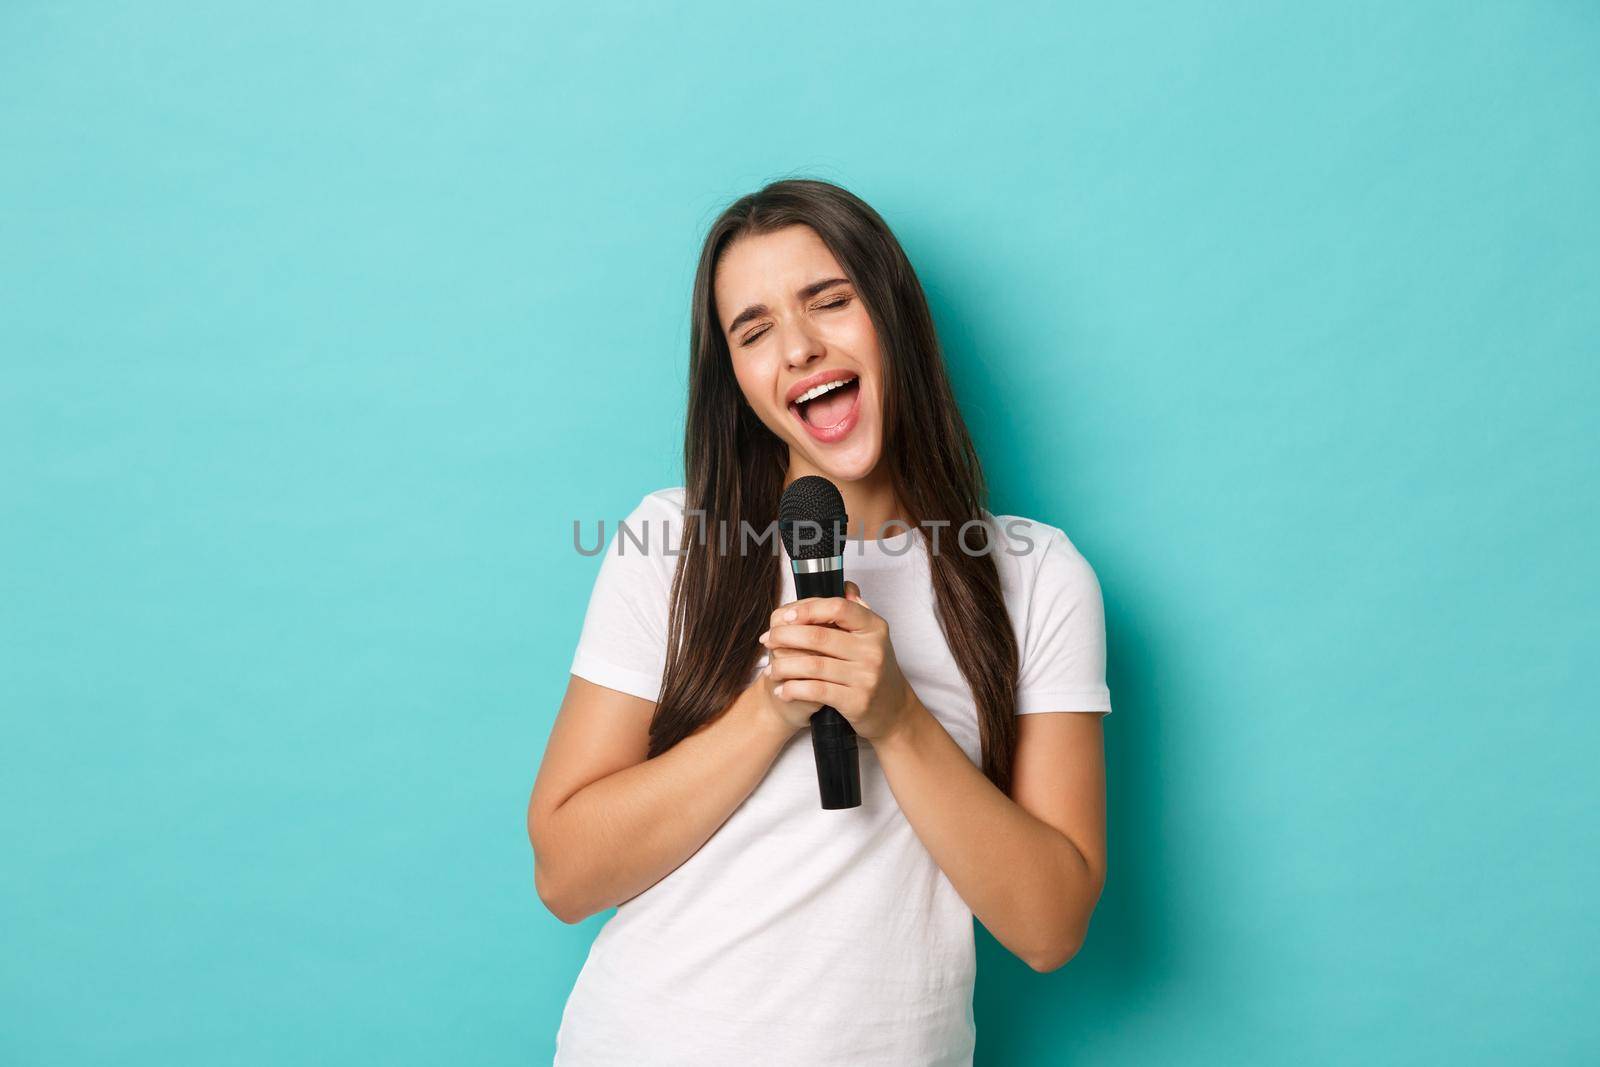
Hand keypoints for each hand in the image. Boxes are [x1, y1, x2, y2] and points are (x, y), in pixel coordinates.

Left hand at [758, 582, 916, 742]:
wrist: (893, 709)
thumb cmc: (874, 668)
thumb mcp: (872, 637)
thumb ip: (856, 611)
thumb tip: (845, 585)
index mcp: (874, 627)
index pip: (838, 607)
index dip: (808, 609)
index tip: (786, 616)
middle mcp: (872, 650)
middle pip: (819, 636)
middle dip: (785, 637)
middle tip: (767, 640)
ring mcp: (865, 676)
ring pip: (812, 665)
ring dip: (783, 667)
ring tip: (770, 669)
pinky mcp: (856, 701)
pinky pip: (816, 691)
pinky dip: (793, 689)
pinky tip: (782, 690)